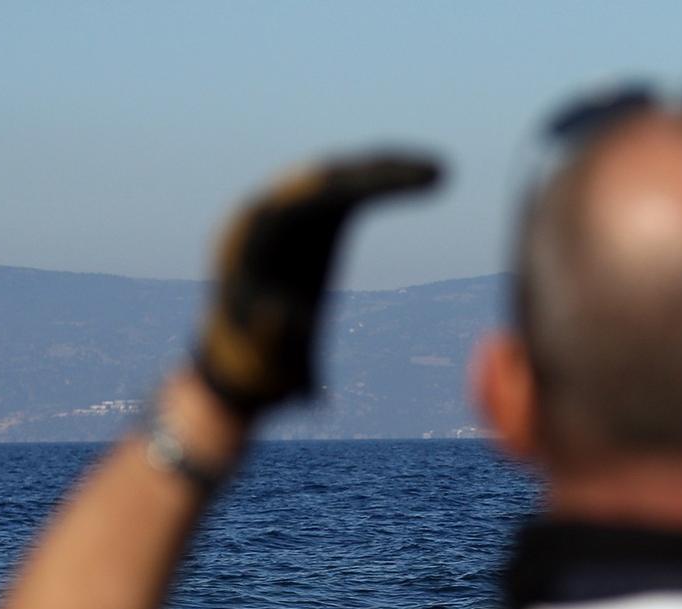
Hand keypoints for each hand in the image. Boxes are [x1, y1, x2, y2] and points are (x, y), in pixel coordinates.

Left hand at [195, 153, 441, 413]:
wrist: (243, 366)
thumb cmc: (254, 364)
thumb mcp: (260, 359)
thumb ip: (268, 339)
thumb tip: (283, 318)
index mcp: (248, 236)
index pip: (308, 194)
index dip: (360, 185)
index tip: (406, 183)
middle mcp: (266, 215)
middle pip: (327, 176)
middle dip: (383, 169)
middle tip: (438, 171)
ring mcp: (287, 218)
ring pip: (340, 178)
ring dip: (386, 172)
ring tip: (437, 173)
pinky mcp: (308, 226)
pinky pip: (348, 195)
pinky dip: (381, 186)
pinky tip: (418, 182)